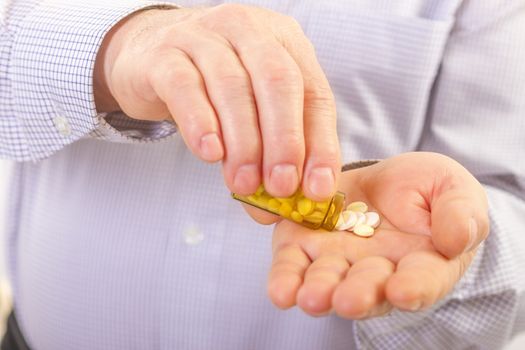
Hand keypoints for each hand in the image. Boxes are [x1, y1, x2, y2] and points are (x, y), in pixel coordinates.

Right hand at [94, 4, 339, 200]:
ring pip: (233, 87)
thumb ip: (272, 149)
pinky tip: (209, 153)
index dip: (320, 143)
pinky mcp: (163, 54)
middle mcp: (248, 30)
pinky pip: (185, 87)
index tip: (317, 188)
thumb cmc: (214, 86)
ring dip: (244, 143)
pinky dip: (200, 123)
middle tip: (281, 187)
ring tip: (244, 183)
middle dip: (284, 140)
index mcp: (284, 41)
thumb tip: (283, 203)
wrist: (152, 54)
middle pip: (278, 81)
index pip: (314, 93)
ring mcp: (203, 36)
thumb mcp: (254, 108)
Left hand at [266, 152, 488, 317]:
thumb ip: (460, 214)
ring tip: (310, 297)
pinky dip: (286, 277)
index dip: (413, 288)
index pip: (420, 281)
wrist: (382, 180)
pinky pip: (293, 264)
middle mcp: (376, 272)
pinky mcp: (305, 245)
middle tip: (348, 300)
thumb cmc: (426, 190)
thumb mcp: (453, 190)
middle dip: (357, 294)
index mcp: (421, 265)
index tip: (402, 290)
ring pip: (327, 282)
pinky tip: (281, 290)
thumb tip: (455, 240)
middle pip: (367, 288)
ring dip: (318, 291)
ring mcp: (338, 261)